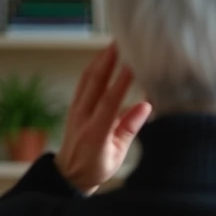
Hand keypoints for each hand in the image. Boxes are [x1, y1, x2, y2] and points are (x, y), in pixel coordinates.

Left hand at [55, 44, 152, 194]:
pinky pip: (84, 82)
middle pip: (95, 81)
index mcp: (95, 131)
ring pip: (88, 78)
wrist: (69, 174)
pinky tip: (102, 58)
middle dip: (108, 59)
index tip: (133, 63)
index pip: (109, 100)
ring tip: (112, 43)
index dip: (122, 81)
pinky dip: (94, 67)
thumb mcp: (118, 154)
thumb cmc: (96, 167)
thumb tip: (146, 105)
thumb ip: (130, 128)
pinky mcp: (75, 106)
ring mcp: (76, 109)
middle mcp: (82, 116)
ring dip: (100, 59)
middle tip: (120, 41)